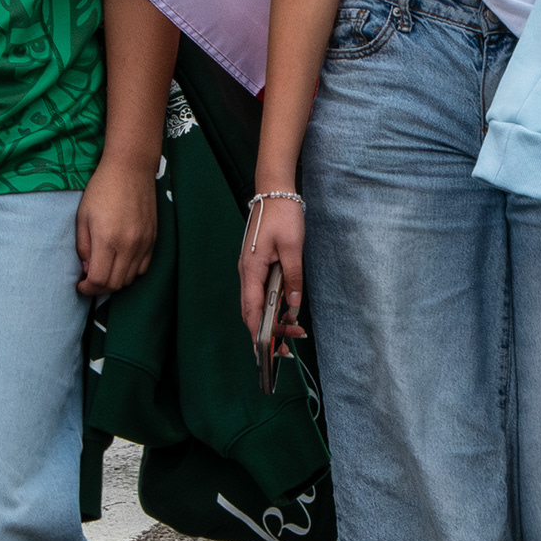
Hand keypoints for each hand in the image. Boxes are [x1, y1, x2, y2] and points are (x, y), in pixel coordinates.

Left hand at [74, 158, 158, 297]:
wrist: (131, 169)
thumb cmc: (102, 189)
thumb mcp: (83, 216)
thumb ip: (83, 246)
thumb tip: (87, 269)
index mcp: (107, 240)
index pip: (99, 280)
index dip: (88, 288)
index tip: (80, 284)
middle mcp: (128, 246)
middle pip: (116, 284)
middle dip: (100, 288)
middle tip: (90, 280)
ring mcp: (144, 243)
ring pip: (131, 279)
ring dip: (116, 280)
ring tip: (105, 270)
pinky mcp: (153, 239)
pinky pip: (144, 268)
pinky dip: (131, 271)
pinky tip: (121, 262)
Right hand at [237, 194, 306, 348]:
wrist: (274, 191)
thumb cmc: (283, 216)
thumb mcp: (293, 248)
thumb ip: (292, 278)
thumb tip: (293, 305)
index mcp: (251, 270)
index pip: (250, 310)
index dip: (258, 333)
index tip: (270, 350)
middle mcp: (247, 273)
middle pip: (252, 311)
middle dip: (268, 331)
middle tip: (289, 346)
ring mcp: (250, 269)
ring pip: (256, 303)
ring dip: (271, 319)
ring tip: (293, 331)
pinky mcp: (257, 265)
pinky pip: (261, 292)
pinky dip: (271, 306)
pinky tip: (286, 312)